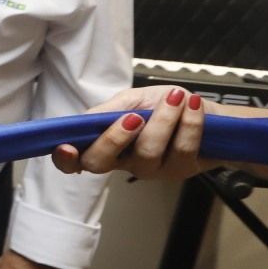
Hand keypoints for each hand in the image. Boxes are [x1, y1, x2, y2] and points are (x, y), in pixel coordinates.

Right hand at [52, 86, 204, 179]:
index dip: (65, 159)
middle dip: (113, 139)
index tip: (67, 147)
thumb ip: (107, 111)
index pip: (76, 161)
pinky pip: (181, 149)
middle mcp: (125, 162)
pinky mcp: (182, 170)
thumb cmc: (164, 104)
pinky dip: (188, 122)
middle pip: (101, 163)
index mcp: (106, 145)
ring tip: (175, 98)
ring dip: (163, 119)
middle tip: (133, 117)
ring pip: (147, 152)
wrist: (202, 108)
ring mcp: (152, 169)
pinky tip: (191, 105)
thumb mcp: (130, 100)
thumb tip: (83, 121)